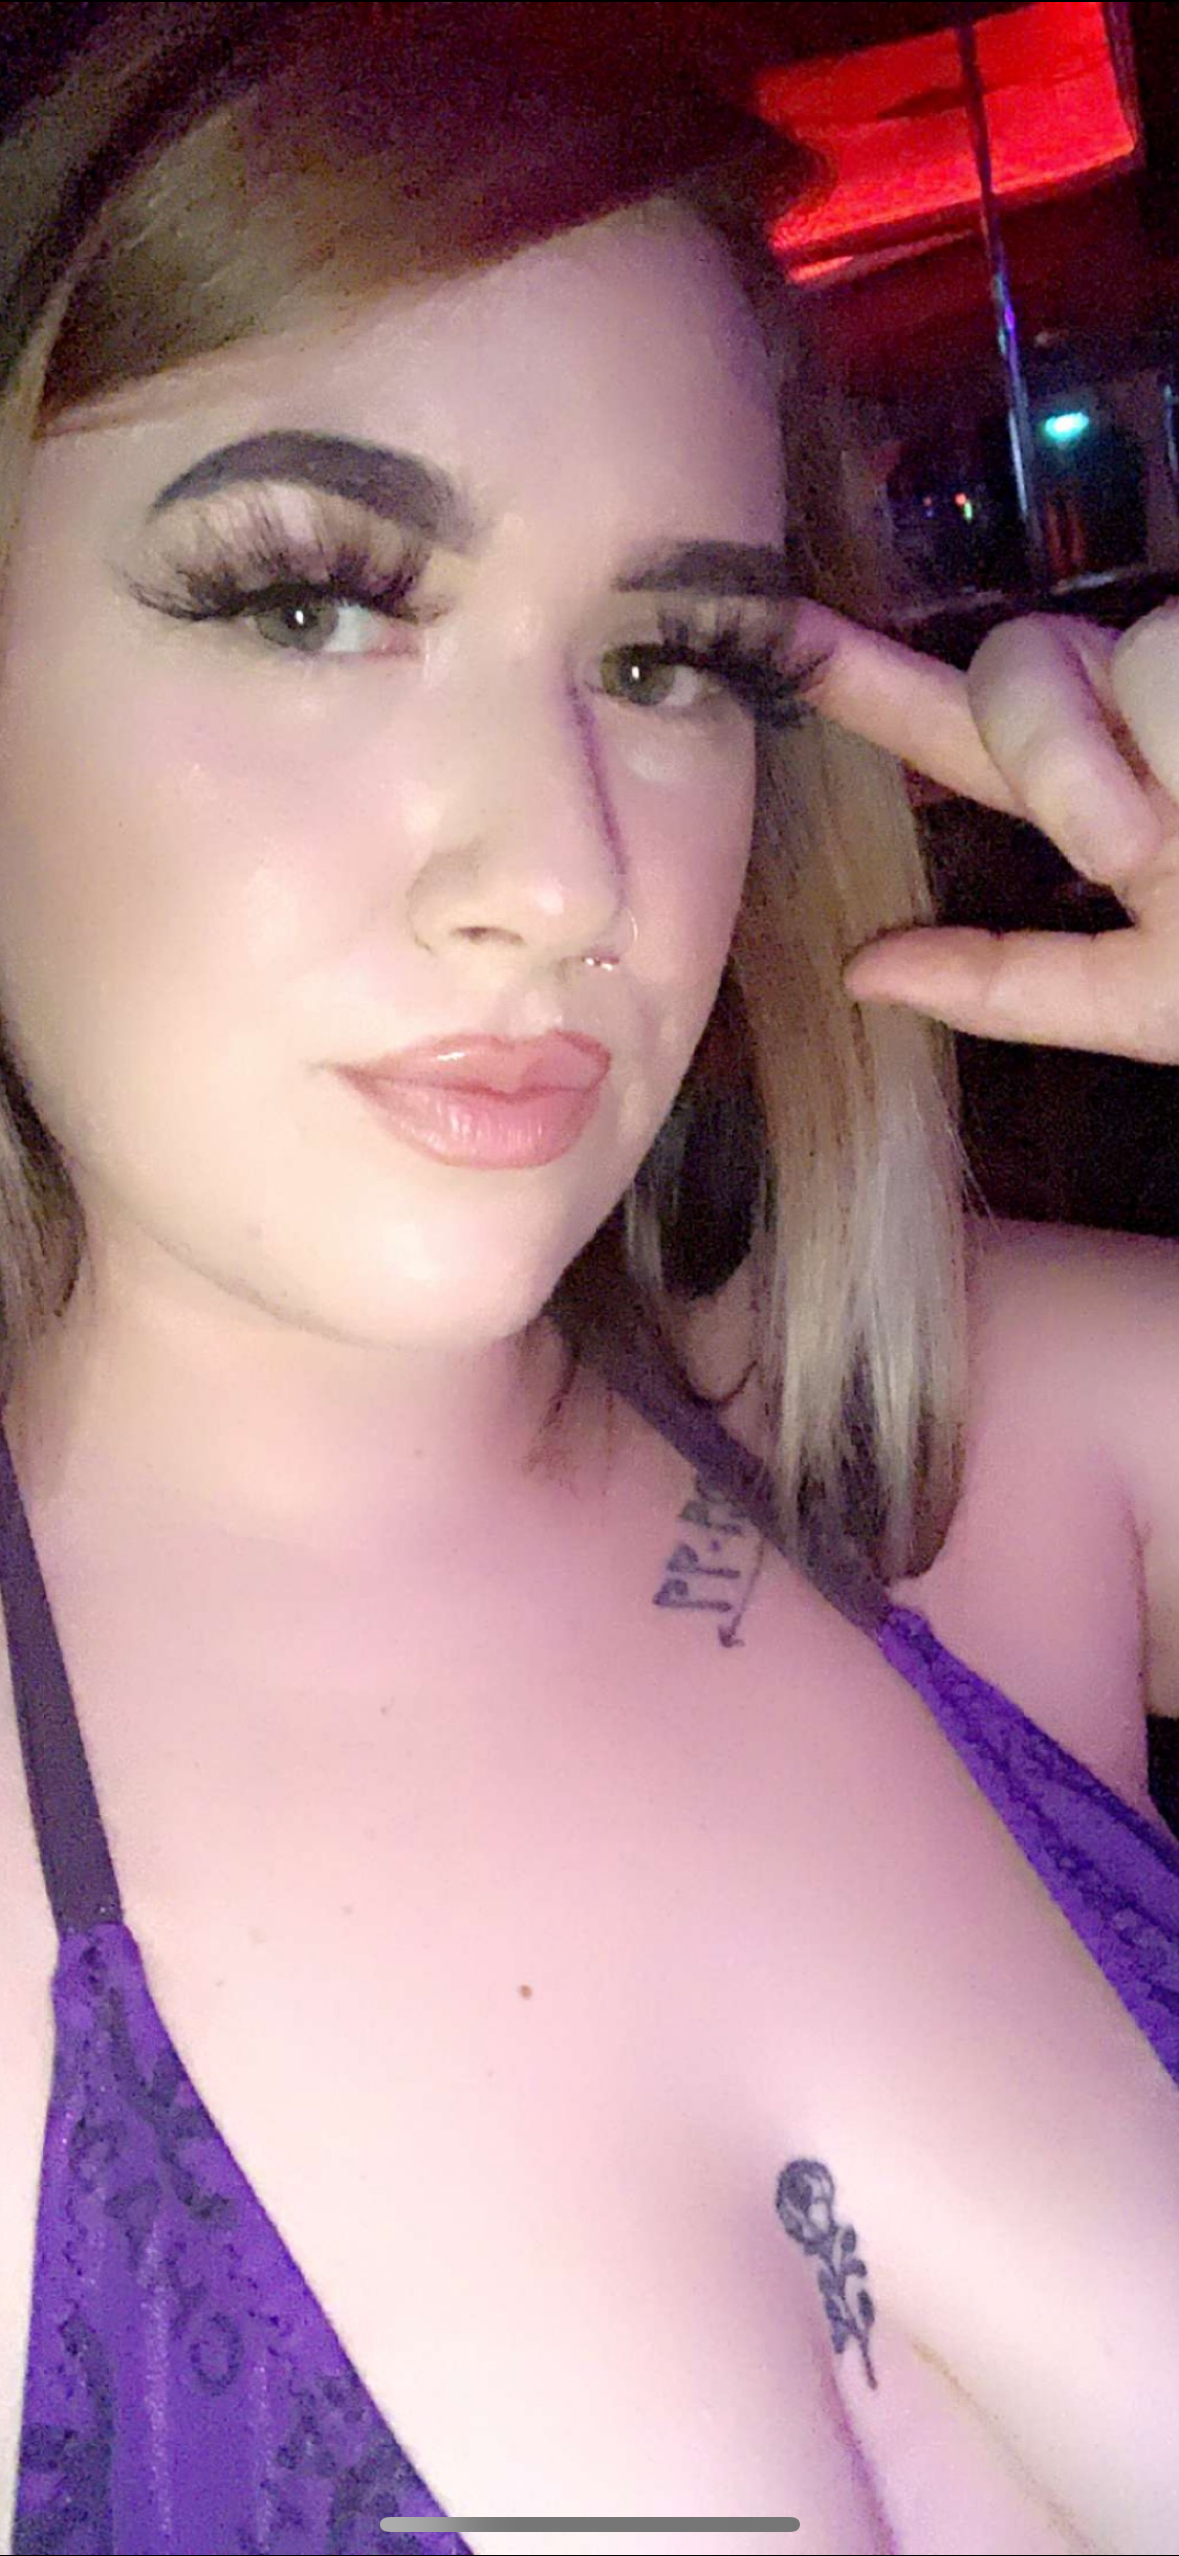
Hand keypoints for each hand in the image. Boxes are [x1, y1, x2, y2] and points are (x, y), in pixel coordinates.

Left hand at [794, 596, 1178, 1062]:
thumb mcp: (1155, 1001)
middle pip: (1015, 666)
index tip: (779, 633)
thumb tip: (865, 975)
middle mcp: (1131, 711)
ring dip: (1146, 756)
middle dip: (1052, 751)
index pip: (955, 734)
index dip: (866, 684)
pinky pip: (1167, 652)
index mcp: (1093, 794)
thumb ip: (1018, 988)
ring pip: (1111, 653)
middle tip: (1129, 851)